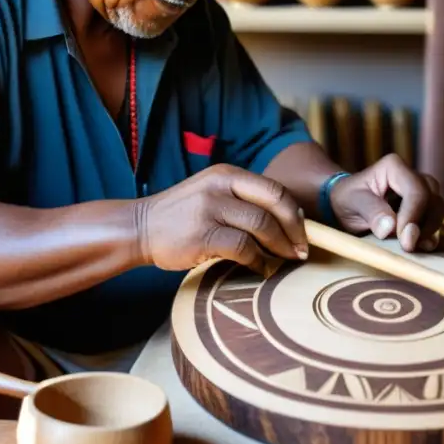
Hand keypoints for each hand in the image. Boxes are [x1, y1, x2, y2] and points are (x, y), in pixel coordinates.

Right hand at [135, 164, 308, 273]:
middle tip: (301, 251)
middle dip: (295, 230)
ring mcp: (210, 209)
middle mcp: (220, 186)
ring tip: (284, 261)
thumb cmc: (182, 216)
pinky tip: (260, 269)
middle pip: (274, 204)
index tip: (304, 233)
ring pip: (261, 226)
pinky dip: (258, 261)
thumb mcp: (211, 193)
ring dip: (279, 247)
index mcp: (226, 174)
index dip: (295, 213)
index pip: (274, 189)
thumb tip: (288, 222)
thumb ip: (243, 200)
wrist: (139, 227)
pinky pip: (243, 249)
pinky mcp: (202, 235)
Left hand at [327, 154, 443, 252]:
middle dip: (423, 226)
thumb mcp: (352, 203)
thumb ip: (371, 212)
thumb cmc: (347, 199)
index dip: (413, 216)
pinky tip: (417, 246)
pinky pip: (436, 221)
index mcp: (394, 167)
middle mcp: (413, 176)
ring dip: (429, 231)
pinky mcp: (425, 208)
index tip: (404, 239)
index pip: (416, 191)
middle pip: (433, 200)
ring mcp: (422, 192)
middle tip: (407, 246)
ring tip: (409, 245)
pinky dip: (430, 235)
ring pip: (438, 211)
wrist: (346, 205)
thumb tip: (390, 227)